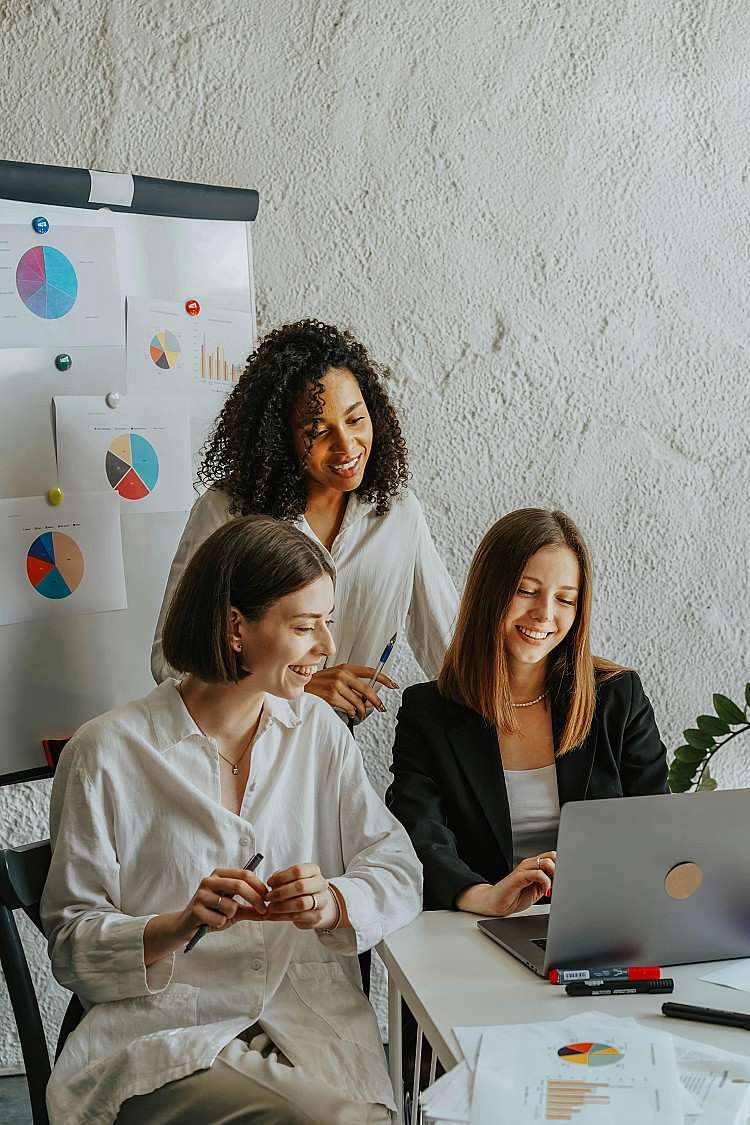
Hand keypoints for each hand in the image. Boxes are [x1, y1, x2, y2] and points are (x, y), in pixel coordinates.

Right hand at [144, 867, 268, 963]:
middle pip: (240, 885)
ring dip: (232, 915)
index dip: (259, 887)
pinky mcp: (196, 909)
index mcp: (220, 875)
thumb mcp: (234, 910)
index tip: (268, 899)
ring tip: (221, 916)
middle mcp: (209, 881)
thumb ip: (250, 909)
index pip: (245, 874)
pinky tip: (211, 922)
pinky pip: (220, 918)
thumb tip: (270, 911)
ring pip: (230, 905)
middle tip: (263, 910)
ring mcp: (201, 894)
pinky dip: (221, 923)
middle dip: (255, 899)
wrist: (187, 926)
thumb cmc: (212, 914)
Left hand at [265, 863, 342, 930]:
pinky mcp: (317, 916)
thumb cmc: (303, 890)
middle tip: (269, 897)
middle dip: (281, 892)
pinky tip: (272, 915)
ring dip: (282, 906)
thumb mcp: (293, 880)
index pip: (298, 871)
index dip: (281, 877)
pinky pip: (298, 916)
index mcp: (314, 871)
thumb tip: (272, 882)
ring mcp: (322, 901)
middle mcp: (320, 884)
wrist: (319, 906)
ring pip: (301, 903)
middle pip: (301, 886)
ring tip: (270, 907)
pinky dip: (281, 916)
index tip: (269, 882)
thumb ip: (283, 879)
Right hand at [306, 664, 397, 720]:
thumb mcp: (337, 674)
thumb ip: (352, 681)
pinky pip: (349, 708)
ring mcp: (337, 686)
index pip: (370, 672)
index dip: (384, 678)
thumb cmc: (322, 681)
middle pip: (367, 689)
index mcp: (347, 668)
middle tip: (381, 707)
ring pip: (358, 701)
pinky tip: (351, 712)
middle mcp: (343, 675)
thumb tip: (368, 697)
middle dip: (376, 701)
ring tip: (362, 713)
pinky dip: (352, 712)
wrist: (303, 684)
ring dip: (362, 710)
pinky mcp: (332, 696)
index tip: (393, 685)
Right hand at [455, 852, 555, 917]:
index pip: (553, 857)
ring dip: (554, 875)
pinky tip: (545, 892)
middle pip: (551, 856)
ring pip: (546, 862)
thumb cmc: (515, 896)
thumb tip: (562, 883)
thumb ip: (547, 883)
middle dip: (559, 869)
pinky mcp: (519, 877)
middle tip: (560, 882)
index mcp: (534, 866)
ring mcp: (524, 869)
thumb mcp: (537, 890)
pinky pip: (537, 874)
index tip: (566, 879)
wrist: (497, 902)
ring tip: (552, 888)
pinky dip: (545, 882)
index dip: (562, 866)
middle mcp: (529, 864)